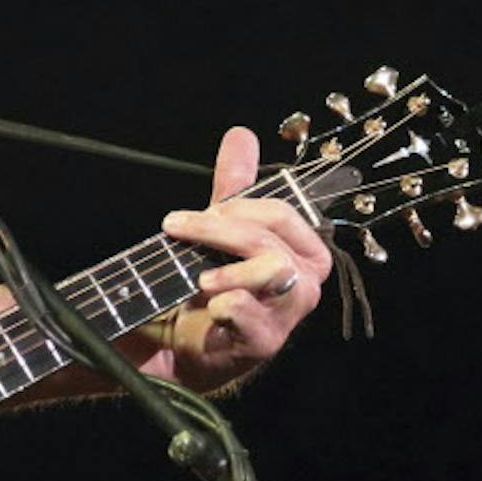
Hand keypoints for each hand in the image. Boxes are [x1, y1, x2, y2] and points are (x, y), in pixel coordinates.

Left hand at [158, 126, 330, 385]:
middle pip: (268, 238)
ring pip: (271, 272)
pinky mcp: (265, 341)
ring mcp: (288, 313)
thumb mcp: (222, 231)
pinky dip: (227, 306)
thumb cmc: (215, 285)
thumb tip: (241, 134)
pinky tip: (210, 307)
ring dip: (228, 270)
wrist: (191, 346)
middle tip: (176, 229)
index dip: (235, 207)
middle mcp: (304, 280)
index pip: (280, 212)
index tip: (191, 216)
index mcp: (302, 249)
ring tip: (198, 279)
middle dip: (217, 229)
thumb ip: (234, 186)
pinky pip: (253, 315)